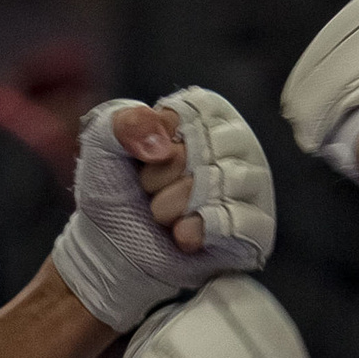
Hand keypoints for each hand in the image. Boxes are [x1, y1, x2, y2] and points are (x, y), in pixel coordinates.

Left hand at [50, 88, 277, 331]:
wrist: (112, 248)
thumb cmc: (116, 190)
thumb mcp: (104, 144)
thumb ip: (127, 122)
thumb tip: (164, 142)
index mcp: (208, 118)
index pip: (201, 108)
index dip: (163, 135)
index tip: (144, 155)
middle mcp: (237, 147)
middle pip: (209, 146)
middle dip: (163, 174)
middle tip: (148, 190)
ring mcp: (250, 188)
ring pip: (223, 183)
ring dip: (174, 204)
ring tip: (159, 215)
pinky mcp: (254, 229)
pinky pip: (238, 221)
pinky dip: (199, 229)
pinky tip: (180, 236)